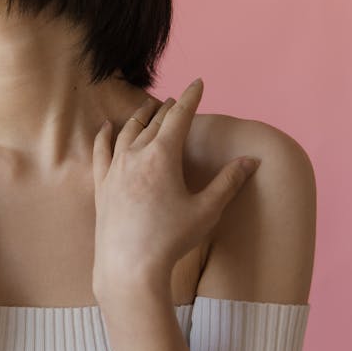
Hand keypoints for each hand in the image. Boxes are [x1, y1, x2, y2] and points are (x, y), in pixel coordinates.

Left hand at [91, 78, 260, 302]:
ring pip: (126, 133)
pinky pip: (100, 152)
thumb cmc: (170, 240)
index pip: (179, 117)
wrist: (129, 267)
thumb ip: (228, 182)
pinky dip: (104, 136)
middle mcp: (135, 155)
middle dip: (167, 108)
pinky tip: (106, 128)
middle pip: (153, 123)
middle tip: (177, 100)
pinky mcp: (101, 185)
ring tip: (147, 109)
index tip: (198, 82)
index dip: (190, 97)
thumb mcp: (207, 210)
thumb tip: (250, 160)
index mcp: (162, 156)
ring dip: (139, 118)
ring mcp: (114, 169)